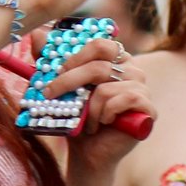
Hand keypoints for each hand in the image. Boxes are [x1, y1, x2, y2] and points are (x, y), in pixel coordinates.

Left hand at [39, 38, 152, 173]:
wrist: (88, 151)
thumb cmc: (77, 118)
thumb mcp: (61, 87)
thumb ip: (50, 61)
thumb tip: (37, 34)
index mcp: (116, 60)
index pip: (100, 45)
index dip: (76, 57)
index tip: (55, 73)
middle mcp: (133, 70)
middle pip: (100, 66)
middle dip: (70, 82)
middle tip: (51, 95)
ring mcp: (143, 89)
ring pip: (107, 89)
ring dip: (90, 109)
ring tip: (87, 121)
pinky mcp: (148, 109)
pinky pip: (125, 101)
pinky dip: (106, 114)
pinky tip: (103, 123)